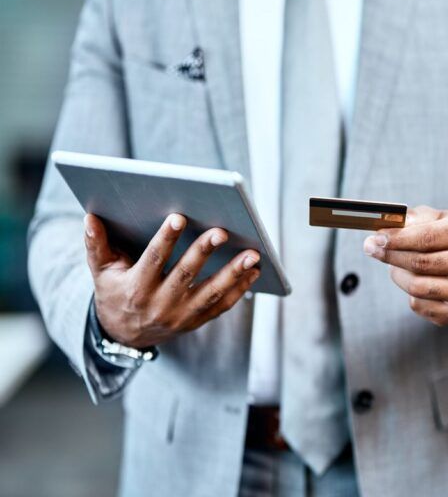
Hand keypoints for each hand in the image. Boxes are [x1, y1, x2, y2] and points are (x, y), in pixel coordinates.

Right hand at [84, 213, 260, 347]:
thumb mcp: (100, 271)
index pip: (152, 260)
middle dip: (204, 253)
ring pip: (210, 293)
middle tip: (222, 231)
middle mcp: (160, 304)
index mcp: (136, 288)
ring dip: (234, 274)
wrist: (124, 335)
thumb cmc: (115, 292)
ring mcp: (181, 316)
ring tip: (253, 255)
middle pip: (185, 275)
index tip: (179, 217)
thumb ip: (96, 245)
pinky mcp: (196, 321)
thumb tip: (89, 217)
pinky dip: (240, 289)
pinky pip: (221, 306)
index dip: (165, 239)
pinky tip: (254, 271)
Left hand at [363, 206, 447, 325]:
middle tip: (371, 247)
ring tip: (396, 265)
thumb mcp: (433, 218)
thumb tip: (388, 223)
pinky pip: (418, 305)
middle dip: (390, 255)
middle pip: (420, 263)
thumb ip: (411, 218)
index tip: (377, 237)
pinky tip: (413, 281)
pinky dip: (408, 293)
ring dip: (397, 274)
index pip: (427, 238)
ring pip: (416, 286)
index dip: (398, 239)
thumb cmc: (443, 235)